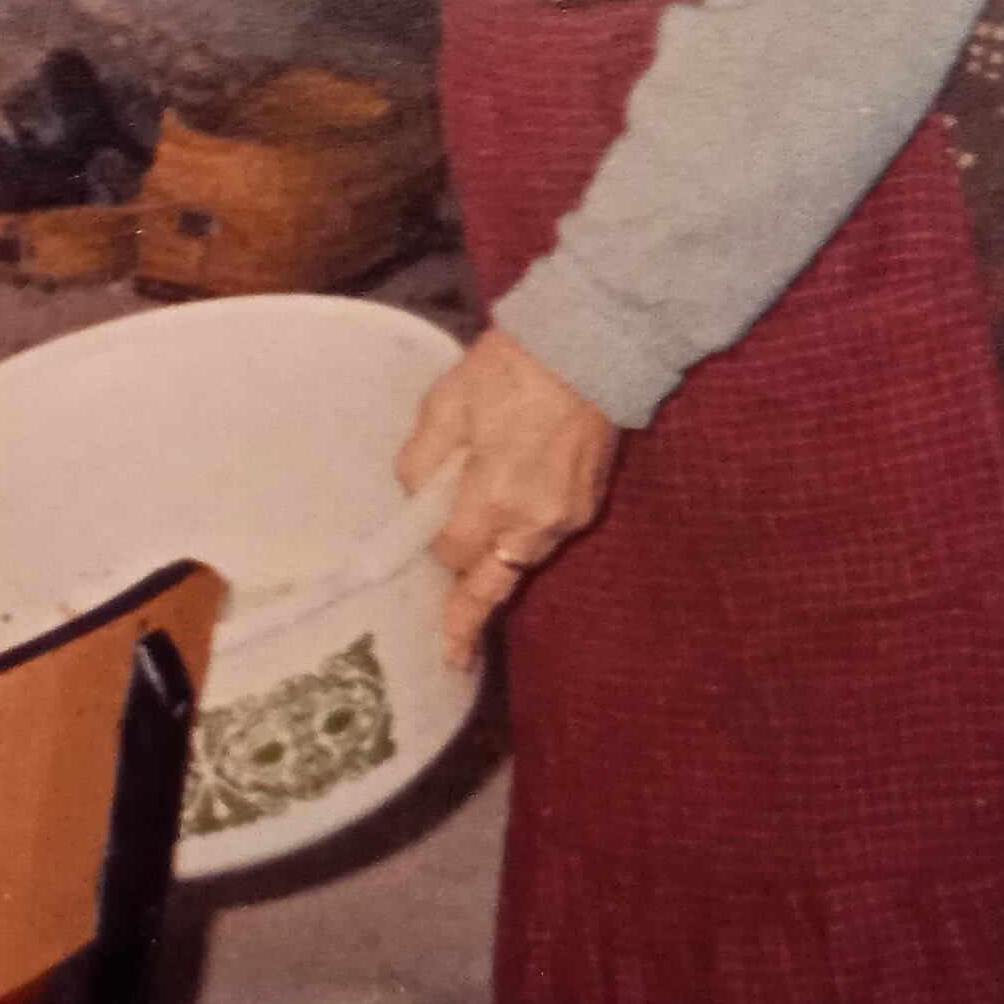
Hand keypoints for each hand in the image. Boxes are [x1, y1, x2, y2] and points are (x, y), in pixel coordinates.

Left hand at [398, 328, 620, 672]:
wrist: (590, 347)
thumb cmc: (511, 370)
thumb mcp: (446, 404)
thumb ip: (422, 458)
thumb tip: (413, 495)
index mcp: (493, 494)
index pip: (452, 553)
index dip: (434, 550)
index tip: (421, 545)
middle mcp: (533, 518)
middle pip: (494, 582)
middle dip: (468, 617)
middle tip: (450, 656)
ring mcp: (567, 516)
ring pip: (522, 563)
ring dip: (496, 575)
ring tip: (469, 607)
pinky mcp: (588, 505)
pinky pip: (546, 540)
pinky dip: (523, 544)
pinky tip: (506, 539)